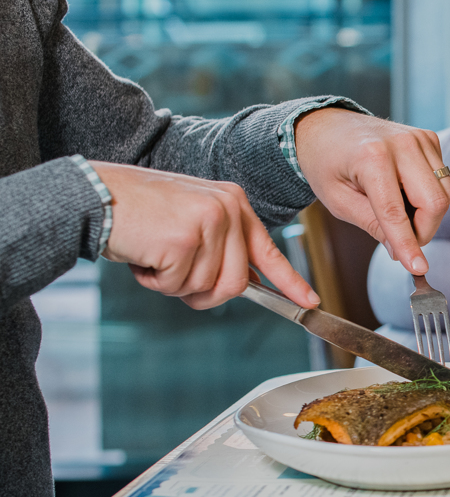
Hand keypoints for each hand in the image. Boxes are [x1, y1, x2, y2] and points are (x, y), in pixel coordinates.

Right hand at [95, 162, 317, 309]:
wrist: (92, 193)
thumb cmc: (137, 211)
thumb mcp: (191, 219)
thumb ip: (221, 246)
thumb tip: (245, 282)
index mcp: (233, 202)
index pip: (269, 251)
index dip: (290, 282)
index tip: (310, 302)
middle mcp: (227, 209)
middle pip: (236, 284)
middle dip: (203, 293)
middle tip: (173, 276)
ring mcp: (208, 223)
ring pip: (207, 287)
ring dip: (175, 285)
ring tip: (155, 256)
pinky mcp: (185, 240)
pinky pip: (178, 285)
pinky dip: (155, 281)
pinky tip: (144, 254)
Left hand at [293, 108, 449, 274]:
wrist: (327, 127)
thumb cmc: (327, 163)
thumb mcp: (338, 201)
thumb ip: (372, 225)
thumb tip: (401, 251)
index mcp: (372, 157)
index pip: (396, 211)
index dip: (408, 244)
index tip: (419, 268)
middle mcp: (402, 144)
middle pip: (434, 203)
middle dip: (423, 231)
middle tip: (401, 240)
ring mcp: (419, 138)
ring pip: (446, 194)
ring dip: (428, 215)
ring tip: (400, 212)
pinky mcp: (429, 139)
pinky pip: (444, 181)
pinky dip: (429, 196)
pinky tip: (405, 192)